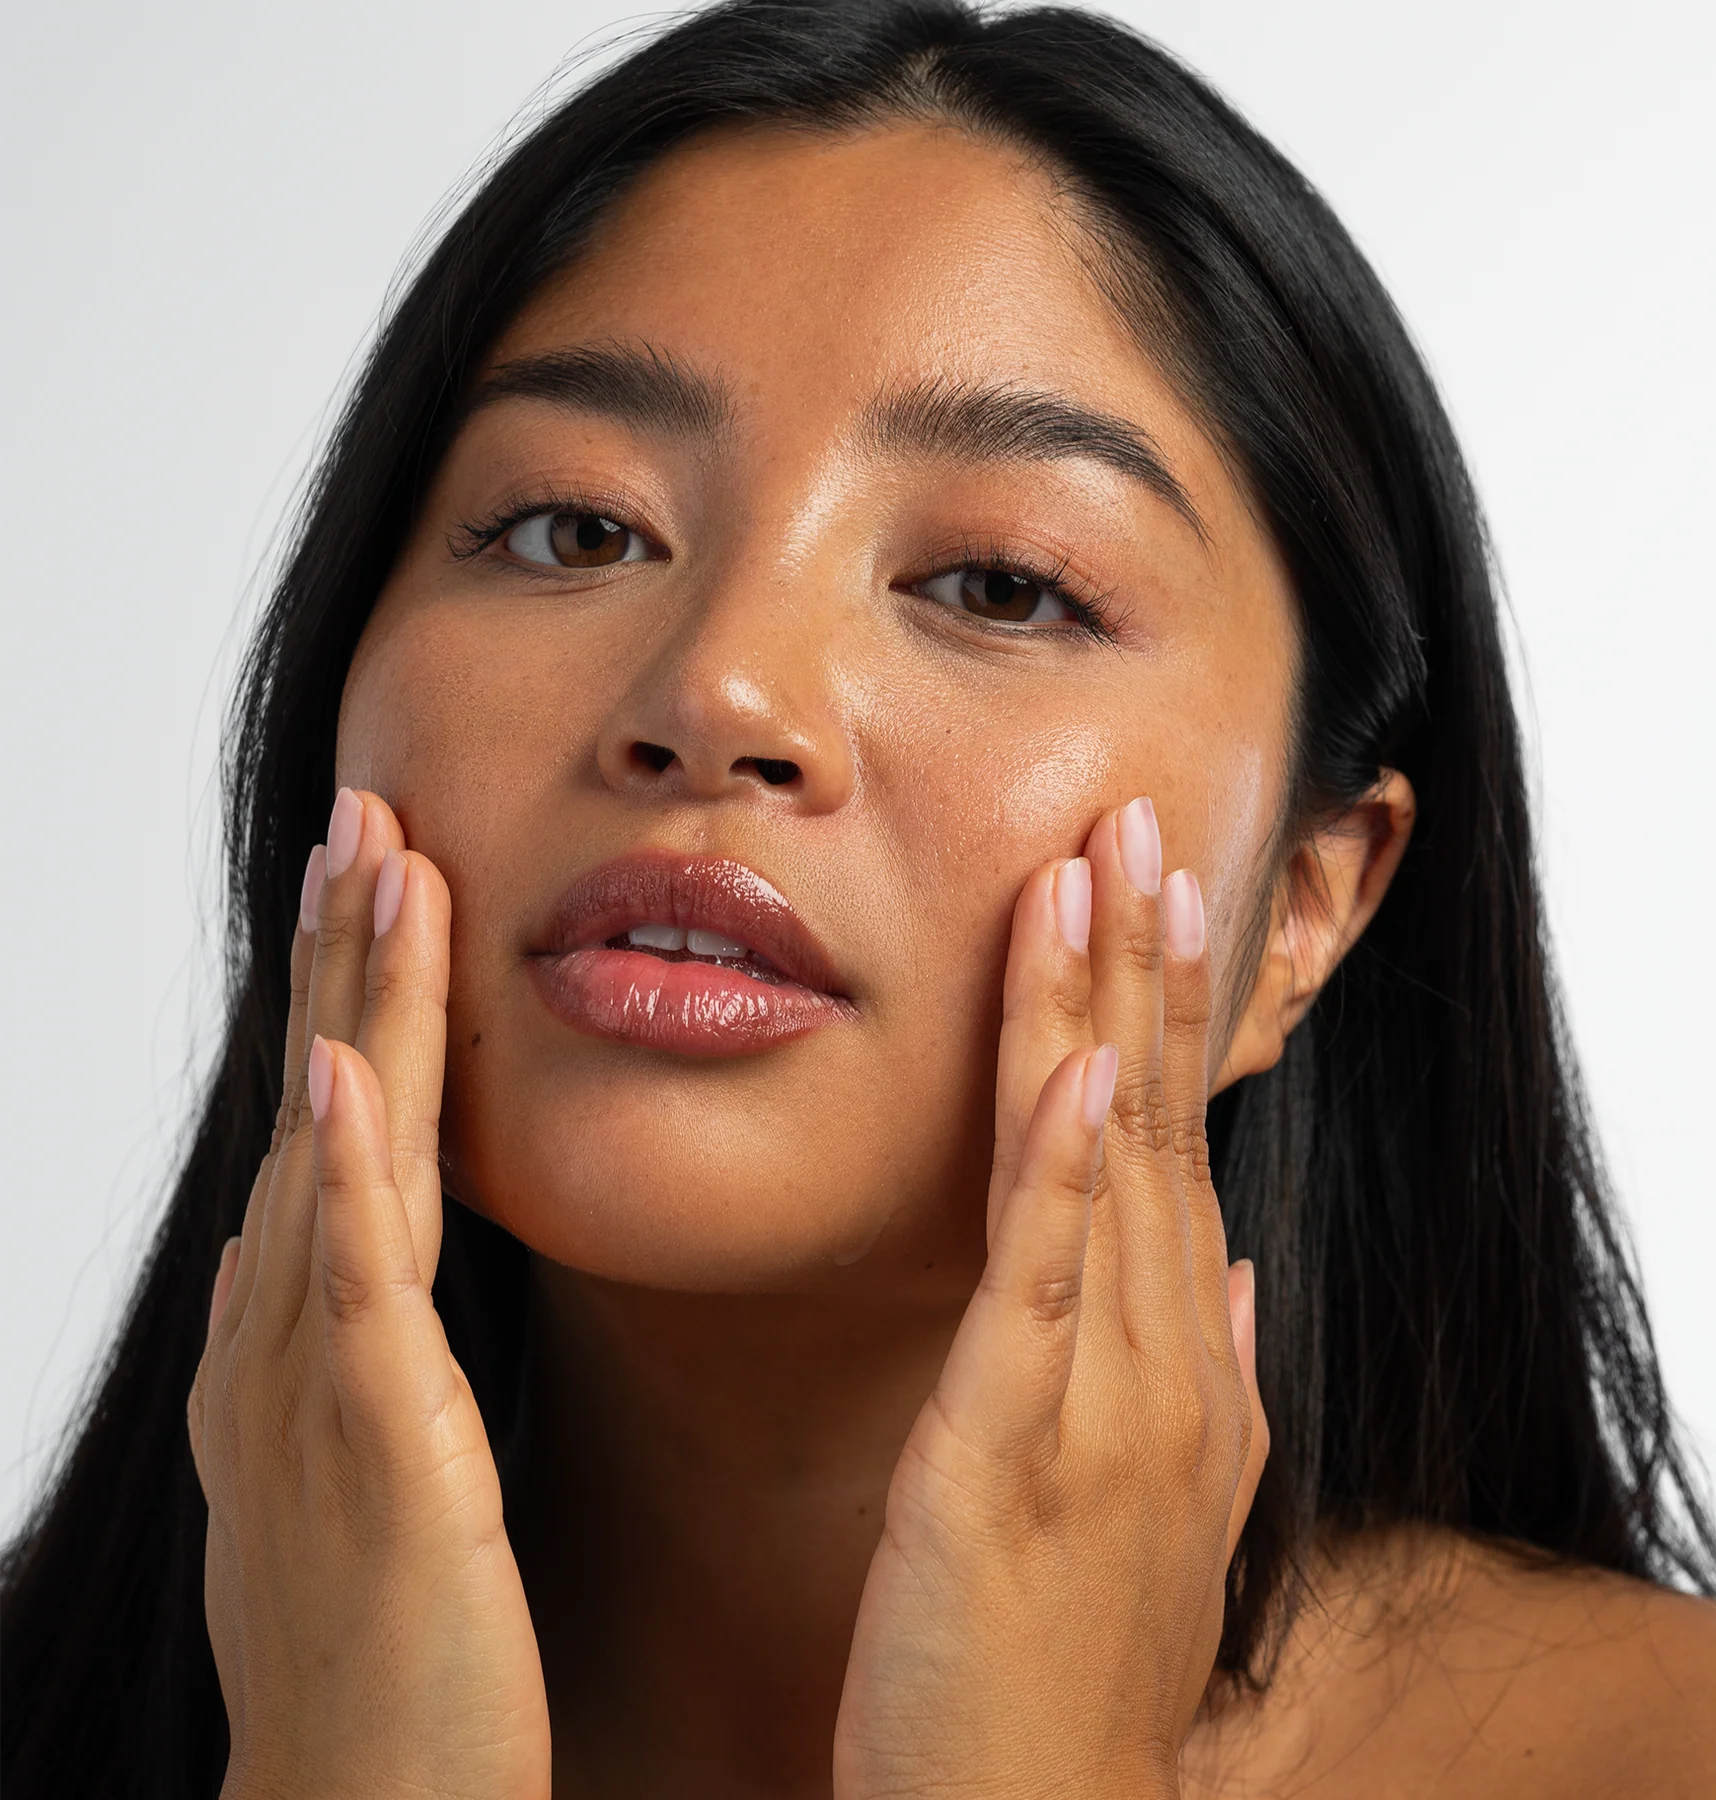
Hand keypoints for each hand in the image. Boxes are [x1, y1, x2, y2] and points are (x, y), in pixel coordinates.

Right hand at [186, 788, 548, 1799]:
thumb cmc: (388, 1634)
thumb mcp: (368, 1445)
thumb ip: (348, 1336)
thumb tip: (321, 1240)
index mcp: (308, 1328)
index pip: (332, 1124)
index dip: (347, 992)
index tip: (385, 873)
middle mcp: (292, 1331)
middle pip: (321, 1104)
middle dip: (341, 954)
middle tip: (368, 813)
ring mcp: (320, 1380)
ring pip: (340, 1152)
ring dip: (349, 1004)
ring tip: (376, 867)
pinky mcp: (374, 1444)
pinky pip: (354, 1284)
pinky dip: (341, 1171)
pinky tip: (336, 1072)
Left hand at [835, 797, 1268, 1799]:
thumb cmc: (1066, 1665)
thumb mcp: (1157, 1504)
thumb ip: (1205, 1377)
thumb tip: (1232, 1269)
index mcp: (1176, 1366)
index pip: (1172, 1148)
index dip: (1166, 1012)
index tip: (1157, 889)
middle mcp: (1160, 1367)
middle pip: (1154, 1125)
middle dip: (1145, 965)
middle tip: (1139, 818)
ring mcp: (1098, 1408)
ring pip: (1108, 1172)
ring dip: (1105, 1012)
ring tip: (1106, 873)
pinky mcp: (1010, 1461)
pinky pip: (1042, 1292)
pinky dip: (1067, 1172)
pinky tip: (1075, 1068)